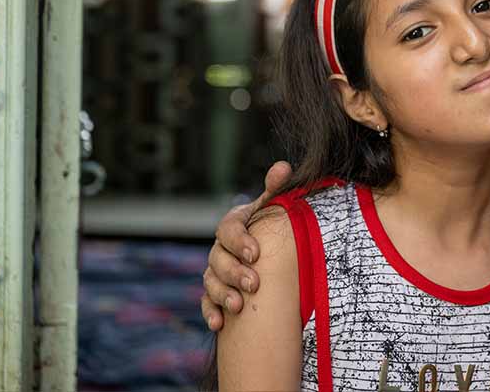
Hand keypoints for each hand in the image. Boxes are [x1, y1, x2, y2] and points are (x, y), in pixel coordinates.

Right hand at [200, 160, 292, 331]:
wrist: (267, 253)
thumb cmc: (270, 227)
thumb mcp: (274, 209)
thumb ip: (276, 189)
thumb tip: (282, 166)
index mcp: (234, 225)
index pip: (228, 229)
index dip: (240, 241)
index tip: (256, 253)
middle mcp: (220, 247)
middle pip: (218, 259)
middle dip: (234, 272)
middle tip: (254, 284)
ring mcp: (215, 270)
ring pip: (211, 281)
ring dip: (223, 294)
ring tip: (239, 306)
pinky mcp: (214, 293)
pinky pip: (207, 302)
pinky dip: (211, 312)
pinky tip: (219, 324)